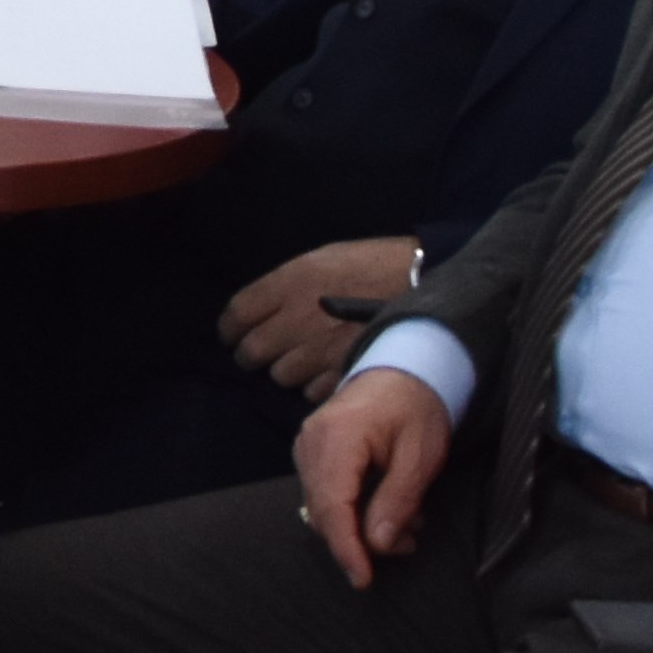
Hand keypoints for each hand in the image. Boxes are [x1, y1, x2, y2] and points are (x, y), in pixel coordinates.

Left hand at [222, 236, 416, 393]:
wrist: (422, 282)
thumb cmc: (370, 265)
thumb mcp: (319, 260)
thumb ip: (284, 287)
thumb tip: (255, 313)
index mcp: (288, 283)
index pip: (236, 316)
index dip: (230, 330)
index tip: (233, 335)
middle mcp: (297, 318)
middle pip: (251, 352)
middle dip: (251, 355)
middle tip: (261, 353)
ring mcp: (319, 350)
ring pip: (280, 376)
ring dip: (286, 371)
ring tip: (303, 360)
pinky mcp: (343, 373)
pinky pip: (312, 392)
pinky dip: (314, 386)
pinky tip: (326, 371)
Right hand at [293, 368, 448, 589]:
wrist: (404, 369)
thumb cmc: (416, 407)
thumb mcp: (420, 456)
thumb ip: (397, 500)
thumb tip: (376, 544)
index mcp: (338, 437)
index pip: (333, 506)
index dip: (346, 548)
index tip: (363, 579)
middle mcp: (311, 441)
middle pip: (323, 510)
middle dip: (359, 540)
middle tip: (407, 546)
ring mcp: (307, 445)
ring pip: (322, 505)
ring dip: (358, 527)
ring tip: (406, 530)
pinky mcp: (312, 451)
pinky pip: (324, 492)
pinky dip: (351, 510)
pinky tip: (384, 512)